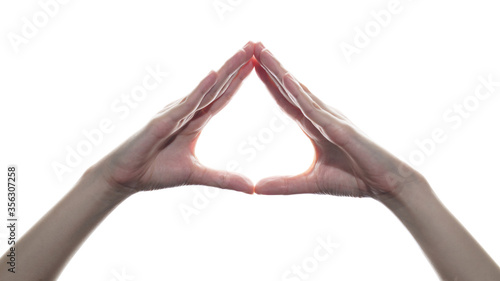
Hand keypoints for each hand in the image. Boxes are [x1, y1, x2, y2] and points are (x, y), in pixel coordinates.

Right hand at [88, 42, 254, 193]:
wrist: (125, 178)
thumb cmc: (156, 171)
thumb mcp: (197, 175)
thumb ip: (224, 179)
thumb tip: (252, 188)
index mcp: (197, 120)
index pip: (223, 96)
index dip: (240, 80)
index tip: (258, 63)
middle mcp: (187, 111)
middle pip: (218, 85)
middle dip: (238, 64)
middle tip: (256, 43)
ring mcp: (175, 113)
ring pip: (206, 88)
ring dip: (226, 69)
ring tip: (244, 51)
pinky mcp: (162, 121)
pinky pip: (185, 104)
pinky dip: (200, 89)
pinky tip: (214, 75)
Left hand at [253, 42, 426, 198]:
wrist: (386, 185)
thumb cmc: (354, 180)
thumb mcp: (311, 183)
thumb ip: (284, 185)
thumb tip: (257, 189)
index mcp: (312, 126)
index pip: (285, 100)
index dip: (268, 83)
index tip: (251, 65)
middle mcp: (320, 116)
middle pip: (289, 88)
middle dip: (270, 66)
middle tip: (252, 44)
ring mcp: (330, 119)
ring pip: (300, 91)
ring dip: (280, 71)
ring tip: (262, 52)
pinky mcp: (340, 128)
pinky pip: (315, 109)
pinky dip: (300, 94)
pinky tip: (285, 79)